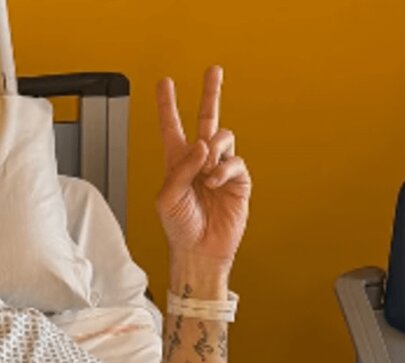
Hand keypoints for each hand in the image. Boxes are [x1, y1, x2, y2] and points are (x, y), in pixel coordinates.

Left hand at [155, 66, 250, 273]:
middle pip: (206, 119)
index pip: (171, 127)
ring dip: (212, 149)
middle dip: (210, 94)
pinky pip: (234, 161)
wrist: (200, 250)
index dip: (167, 105)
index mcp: (176, 162)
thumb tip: (202, 144)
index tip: (165, 83)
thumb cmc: (179, 227)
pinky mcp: (238, 180)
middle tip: (213, 70)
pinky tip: (214, 181)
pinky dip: (223, 168)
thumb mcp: (167, 197)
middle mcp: (199, 161)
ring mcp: (220, 168)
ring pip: (222, 137)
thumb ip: (180, 168)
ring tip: (205, 170)